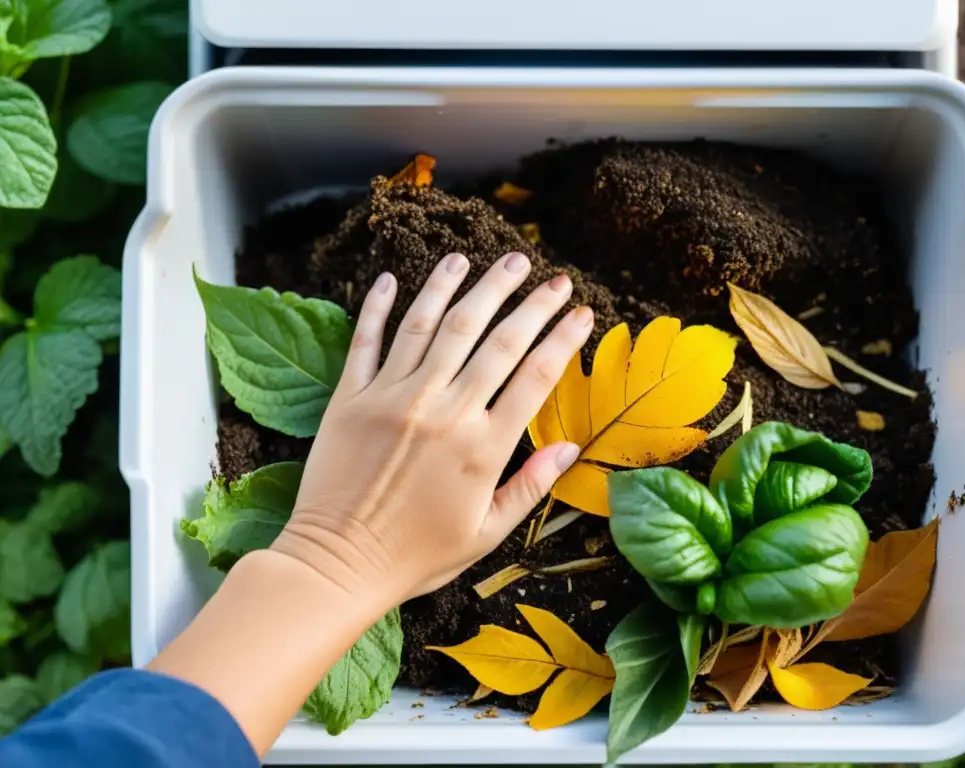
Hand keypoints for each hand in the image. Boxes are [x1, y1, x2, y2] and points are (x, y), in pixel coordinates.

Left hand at [273, 251, 593, 604]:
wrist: (338, 566)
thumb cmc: (416, 557)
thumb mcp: (486, 534)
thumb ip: (530, 486)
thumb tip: (573, 446)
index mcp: (481, 446)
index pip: (534, 375)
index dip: (562, 338)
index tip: (580, 311)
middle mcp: (441, 411)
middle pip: (493, 339)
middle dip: (526, 300)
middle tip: (546, 272)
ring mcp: (393, 399)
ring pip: (432, 325)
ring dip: (459, 286)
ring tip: (481, 259)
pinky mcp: (349, 399)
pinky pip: (367, 341)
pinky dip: (379, 307)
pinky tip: (393, 278)